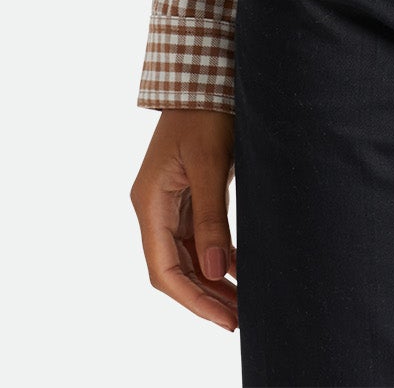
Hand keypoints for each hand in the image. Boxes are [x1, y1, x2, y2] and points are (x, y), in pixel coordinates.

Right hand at [130, 110, 238, 332]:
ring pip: (187, 257)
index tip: (223, 318)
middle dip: (205, 297)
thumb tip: (215, 270)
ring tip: (242, 305)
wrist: (206, 74)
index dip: (193, 299)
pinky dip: (216, 258)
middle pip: (175, 269)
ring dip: (212, 281)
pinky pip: (197, 238)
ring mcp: (170, 202)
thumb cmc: (206, 112)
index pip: (164, 270)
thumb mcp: (211, 163)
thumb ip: (211, 218)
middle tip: (239, 319)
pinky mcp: (188, 195)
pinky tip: (237, 272)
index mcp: (150, 203)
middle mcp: (155, 208)